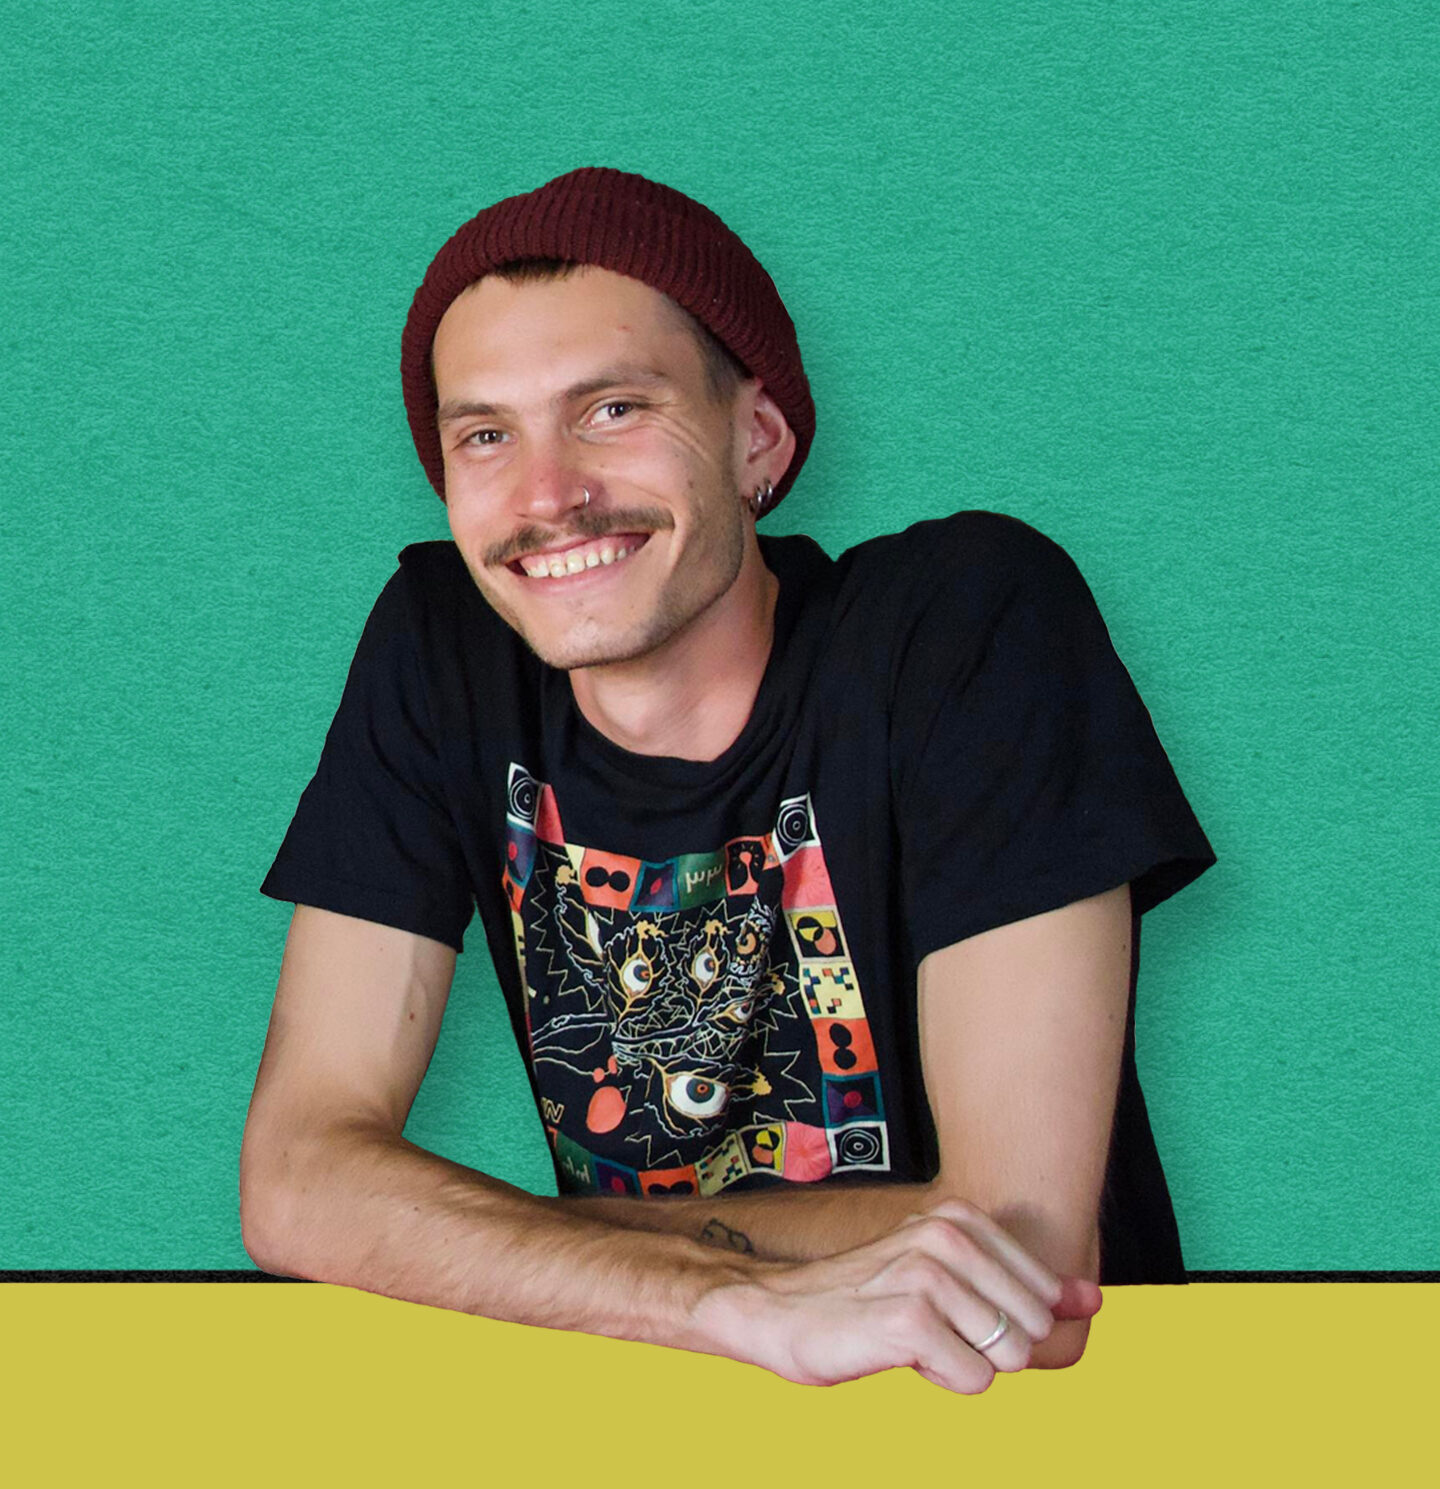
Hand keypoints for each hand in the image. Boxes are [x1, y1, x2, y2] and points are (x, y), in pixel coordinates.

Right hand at [694, 1197, 1102, 1392]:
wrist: (782, 1313)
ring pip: (1007, 1358)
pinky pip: (974, 1379)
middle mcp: (948, 1237)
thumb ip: (1028, 1290)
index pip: (1044, 1299)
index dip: (1001, 1325)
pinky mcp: (910, 1320)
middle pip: (1032, 1330)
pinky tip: (899, 1355)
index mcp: (962, 1219)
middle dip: (988, 1349)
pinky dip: (942, 1381)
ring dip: (963, 1365)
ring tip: (913, 1340)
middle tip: (930, 1330)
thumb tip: (1093, 1301)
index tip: (950, 1313)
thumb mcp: (953, 1282)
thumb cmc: (870, 1300)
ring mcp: (928, 1275)